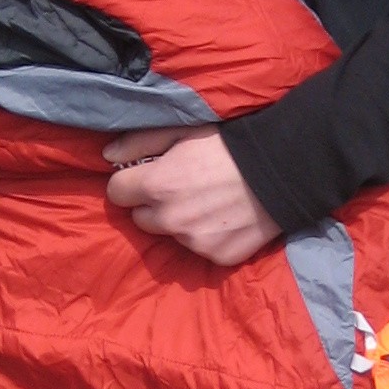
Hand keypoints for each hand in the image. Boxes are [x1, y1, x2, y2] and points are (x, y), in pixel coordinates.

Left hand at [104, 128, 278, 264]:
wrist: (282, 170)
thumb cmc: (228, 144)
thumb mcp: (181, 131)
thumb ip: (139, 142)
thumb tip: (107, 158)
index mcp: (156, 186)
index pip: (116, 193)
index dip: (131, 183)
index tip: (147, 177)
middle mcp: (170, 219)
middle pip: (141, 219)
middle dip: (154, 205)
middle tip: (181, 188)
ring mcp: (193, 242)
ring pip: (171, 234)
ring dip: (180, 221)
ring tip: (207, 202)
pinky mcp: (217, 257)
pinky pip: (199, 249)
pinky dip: (207, 236)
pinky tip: (224, 218)